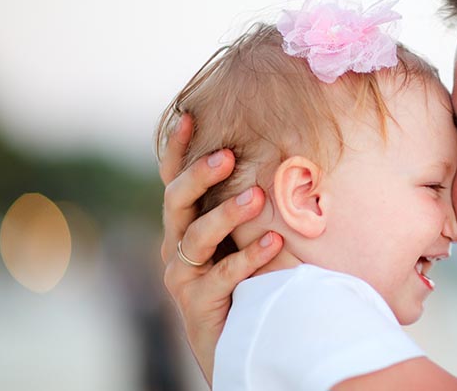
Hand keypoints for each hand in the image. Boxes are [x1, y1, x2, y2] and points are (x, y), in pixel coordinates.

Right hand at [159, 113, 282, 384]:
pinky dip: (248, 257)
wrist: (232, 340)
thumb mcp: (239, 236)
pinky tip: (274, 241)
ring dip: (227, 214)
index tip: (189, 115)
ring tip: (258, 198)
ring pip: (197, 237)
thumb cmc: (241, 278)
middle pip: (177, 201)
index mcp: (184, 222)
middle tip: (227, 156)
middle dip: (200, 175)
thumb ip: (246, 203)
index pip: (174, 178)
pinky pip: (223, 276)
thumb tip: (282, 156)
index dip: (178, 148)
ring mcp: (184, 274)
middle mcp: (176, 244)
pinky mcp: (198, 302)